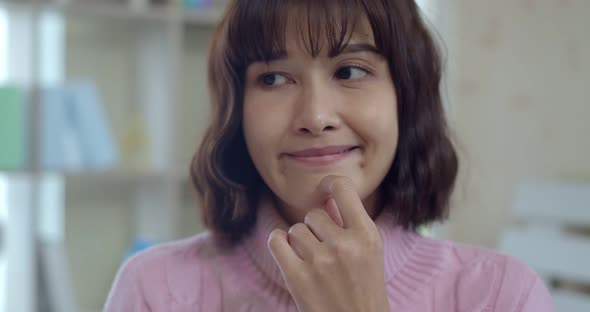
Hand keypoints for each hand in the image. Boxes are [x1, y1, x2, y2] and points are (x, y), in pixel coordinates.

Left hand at [268, 176, 389, 311]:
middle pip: (313, 214)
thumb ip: (348, 223)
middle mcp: (344, 245)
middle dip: (316, 229)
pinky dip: (279, 244)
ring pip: (295, 230)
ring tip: (313, 262)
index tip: (324, 188)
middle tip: (326, 252)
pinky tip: (289, 253)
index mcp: (367, 235)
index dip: (329, 184)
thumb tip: (326, 195)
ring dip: (300, 242)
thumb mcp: (368, 252)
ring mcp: (320, 261)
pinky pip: (276, 241)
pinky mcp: (297, 277)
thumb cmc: (363, 288)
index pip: (342, 188)